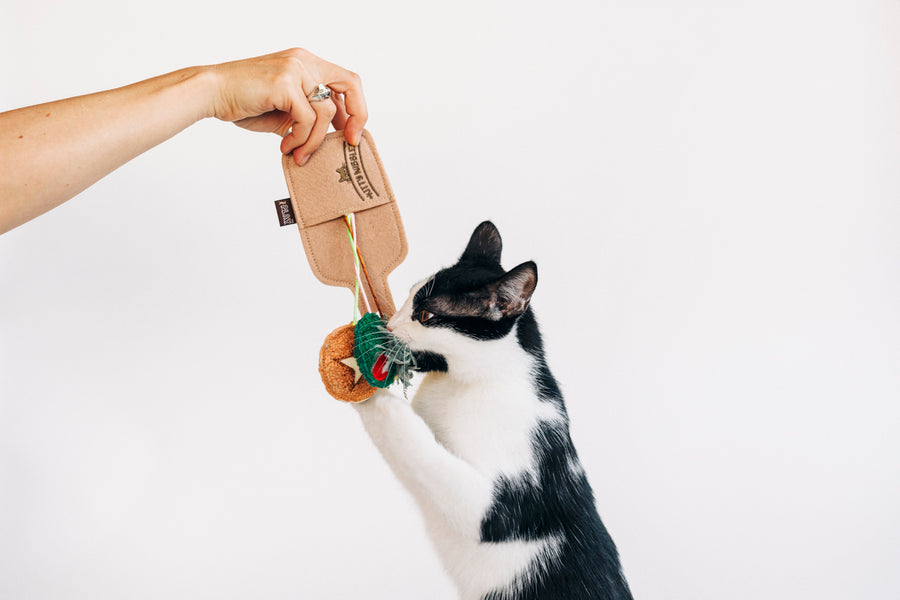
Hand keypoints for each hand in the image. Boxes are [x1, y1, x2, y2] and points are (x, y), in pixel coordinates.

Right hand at [209, 48, 366, 164]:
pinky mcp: (285, 83)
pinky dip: (300, 139)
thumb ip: (307, 119)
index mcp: (306, 62)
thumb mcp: (284, 111)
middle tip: (348, 142)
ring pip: (326, 112)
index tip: (352, 132)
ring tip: (298, 153)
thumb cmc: (243, 101)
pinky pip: (307, 119)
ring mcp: (295, 69)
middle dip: (355, 117)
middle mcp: (304, 60)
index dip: (356, 107)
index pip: (346, 80)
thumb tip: (328, 140)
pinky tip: (287, 146)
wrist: (211, 92)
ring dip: (314, 140)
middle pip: (349, 85)